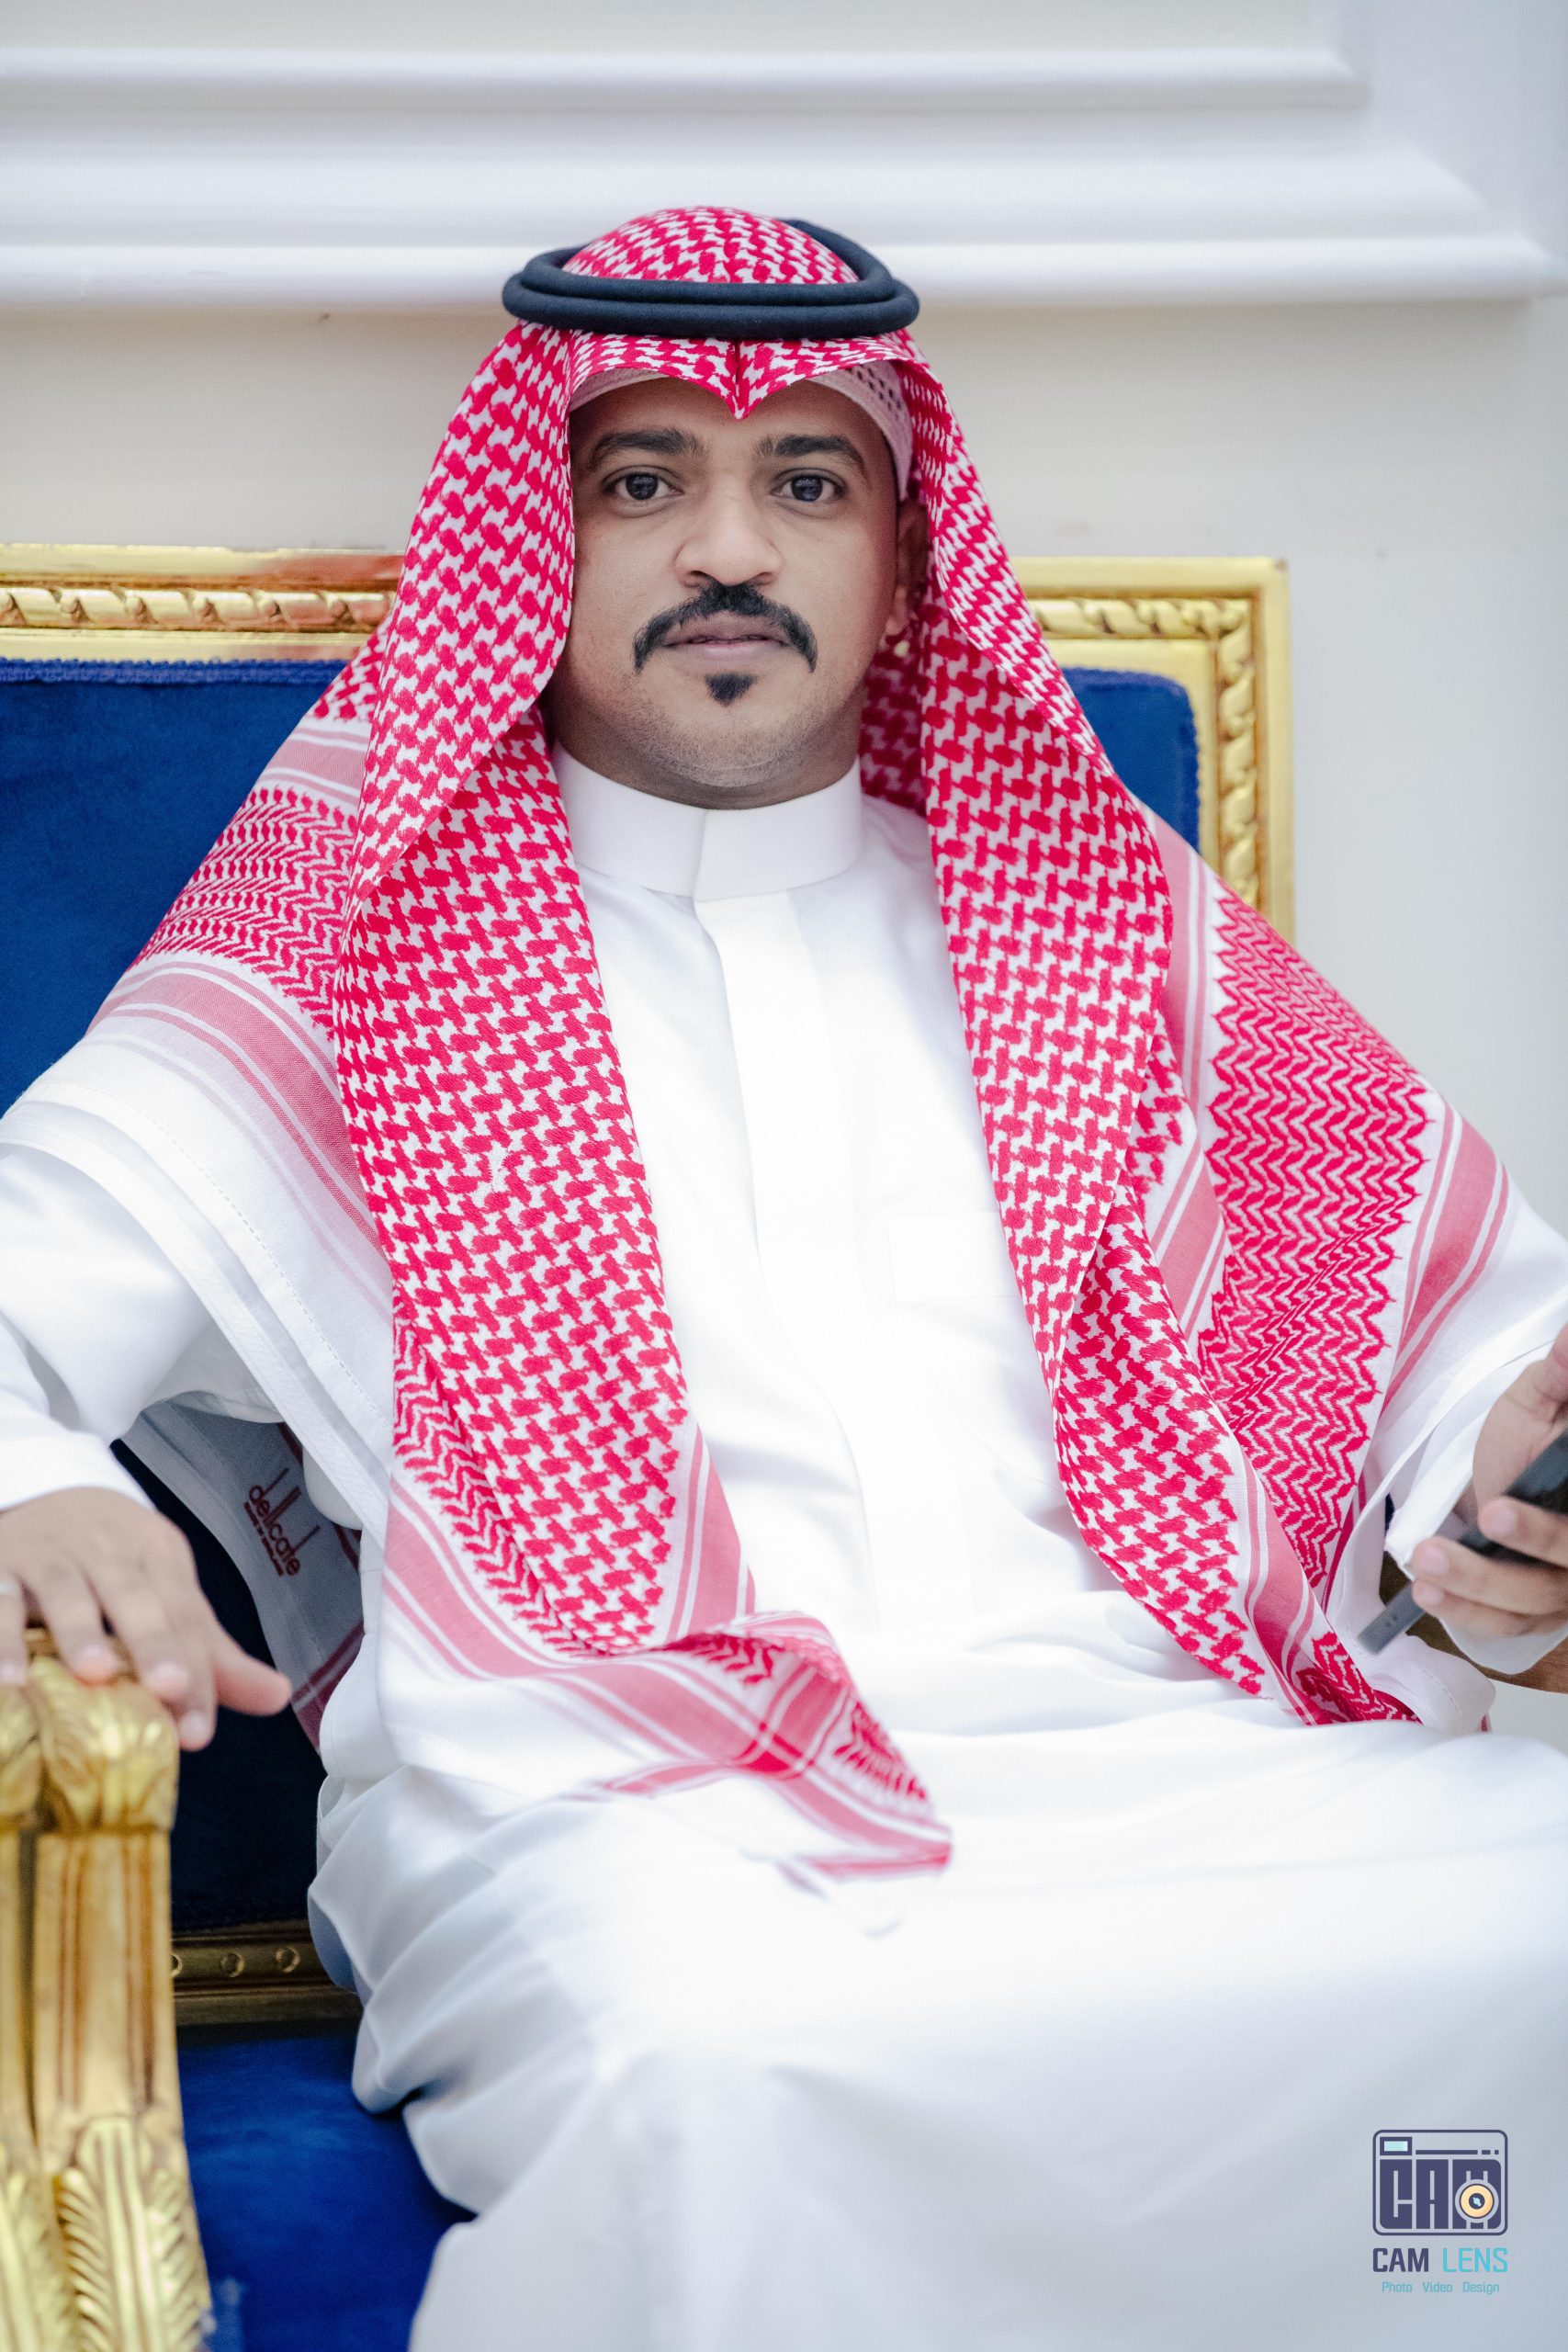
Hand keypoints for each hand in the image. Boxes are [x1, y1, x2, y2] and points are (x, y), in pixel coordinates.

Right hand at [0, 1487, 291, 1747]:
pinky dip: (2, 1637)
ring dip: (80, 1631)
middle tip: (169, 1689)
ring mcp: (49, 1552)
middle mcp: (107, 1547)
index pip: (184, 1614)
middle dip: (154, 1641)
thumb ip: (212, 1652)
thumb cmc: (115, 1559)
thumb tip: (278, 1697)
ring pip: (67, 1588)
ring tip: (95, 1674)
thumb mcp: (166, 1591)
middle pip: (135, 1594)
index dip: (196, 1670)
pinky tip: (10, 1682)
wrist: (42, 1492)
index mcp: (157, 1555)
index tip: (200, 1730)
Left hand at [1408, 1318, 1567, 1651]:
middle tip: (1491, 1514)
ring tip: (1427, 1560)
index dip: (1554, 1525)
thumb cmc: (1532, 1440)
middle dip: (1538, 1539)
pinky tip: (1428, 1594)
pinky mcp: (1537, 1614)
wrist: (1506, 1480)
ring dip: (1482, 1582)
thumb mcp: (1542, 1400)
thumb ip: (1559, 1376)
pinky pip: (1508, 1623)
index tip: (1505, 1505)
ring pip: (1539, 1597)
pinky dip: (1468, 1612)